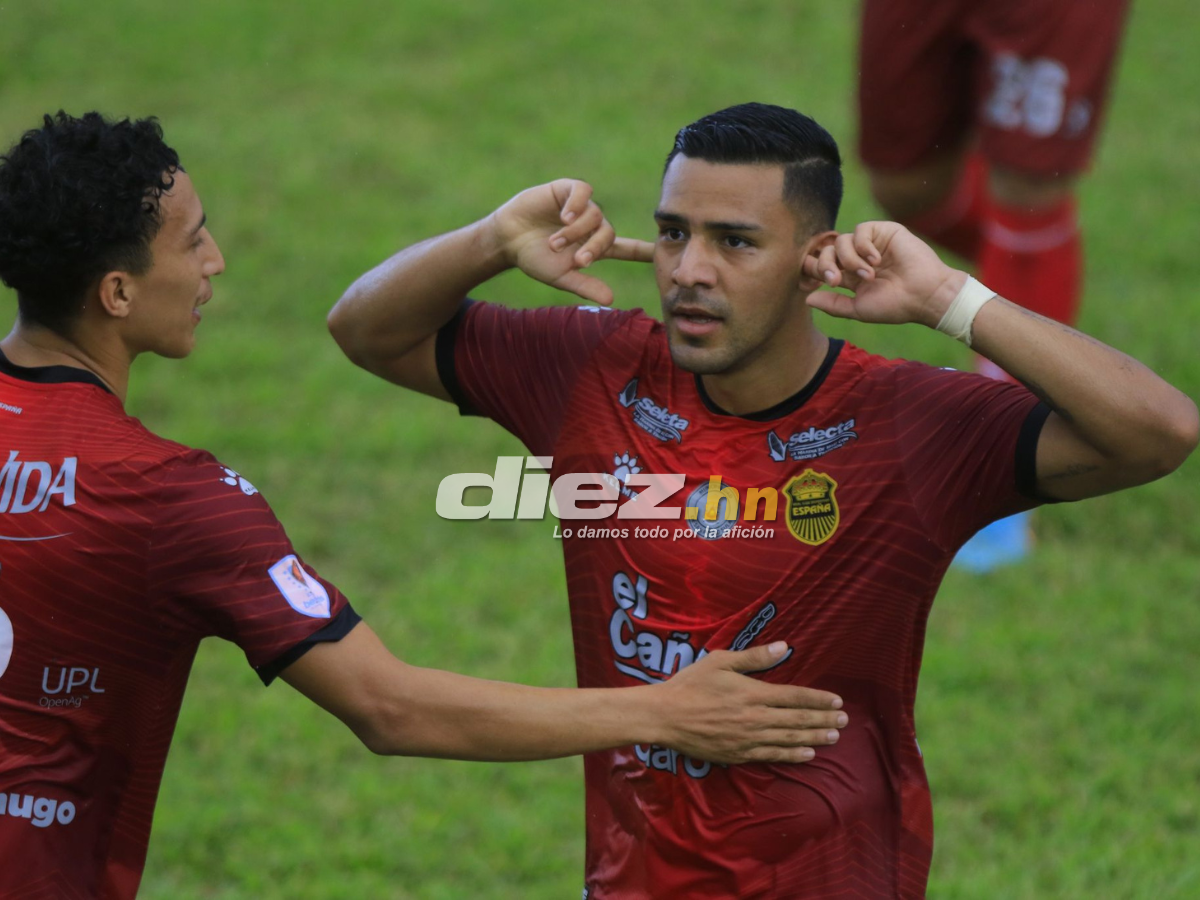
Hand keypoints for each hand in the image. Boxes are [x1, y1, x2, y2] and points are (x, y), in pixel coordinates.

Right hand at [490, 179, 653, 304]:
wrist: (507, 239)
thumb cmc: (534, 259)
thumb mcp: (561, 276)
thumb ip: (585, 286)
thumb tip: (611, 300)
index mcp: (593, 246)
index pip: (626, 248)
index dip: (644, 251)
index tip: (663, 253)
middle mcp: (591, 225)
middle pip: (608, 234)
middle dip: (595, 248)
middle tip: (578, 260)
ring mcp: (580, 207)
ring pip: (594, 215)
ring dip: (577, 231)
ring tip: (556, 242)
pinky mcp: (567, 190)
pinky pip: (583, 192)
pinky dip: (577, 204)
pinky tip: (564, 216)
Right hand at [653, 642, 847, 764]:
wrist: (665, 717)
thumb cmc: (690, 684)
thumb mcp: (720, 662)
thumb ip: (754, 657)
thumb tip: (784, 647)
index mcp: (753, 693)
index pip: (794, 696)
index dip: (818, 699)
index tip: (837, 701)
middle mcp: (755, 718)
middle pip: (797, 719)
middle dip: (823, 720)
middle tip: (844, 721)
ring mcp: (748, 739)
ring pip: (789, 739)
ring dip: (814, 737)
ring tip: (834, 737)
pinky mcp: (739, 754)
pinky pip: (772, 755)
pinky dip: (792, 754)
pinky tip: (807, 753)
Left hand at [802, 221, 966, 328]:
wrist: (925, 295)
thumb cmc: (895, 306)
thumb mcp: (859, 309)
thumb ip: (833, 304)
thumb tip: (807, 299)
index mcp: (851, 276)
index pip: (824, 265)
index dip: (814, 268)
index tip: (817, 280)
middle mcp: (858, 257)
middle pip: (827, 251)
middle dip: (825, 265)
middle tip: (835, 281)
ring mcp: (871, 244)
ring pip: (842, 240)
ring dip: (849, 259)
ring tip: (868, 275)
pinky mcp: (884, 231)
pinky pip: (861, 230)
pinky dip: (863, 246)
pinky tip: (876, 261)